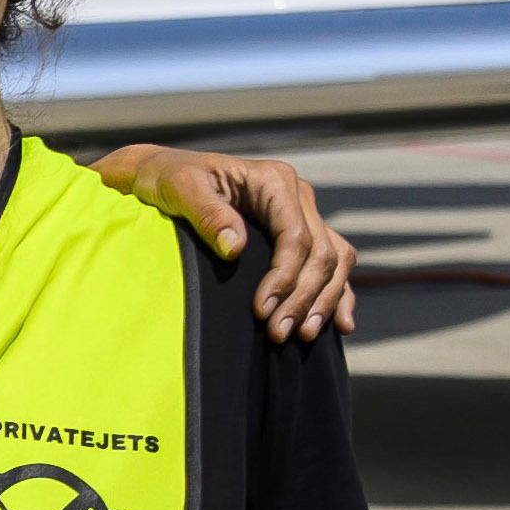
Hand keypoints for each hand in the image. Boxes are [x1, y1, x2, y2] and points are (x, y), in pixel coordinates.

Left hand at [90, 143, 356, 339]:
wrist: (168, 173)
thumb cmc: (172, 178)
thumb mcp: (181, 189)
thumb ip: (208, 213)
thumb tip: (234, 247)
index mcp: (274, 181)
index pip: (294, 235)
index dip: (284, 276)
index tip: (262, 310)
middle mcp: (298, 195)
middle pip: (320, 253)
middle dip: (302, 297)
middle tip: (278, 333)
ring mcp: (303, 214)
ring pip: (334, 260)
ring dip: (323, 300)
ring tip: (303, 336)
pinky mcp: (302, 233)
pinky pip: (333, 262)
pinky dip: (338, 292)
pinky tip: (341, 324)